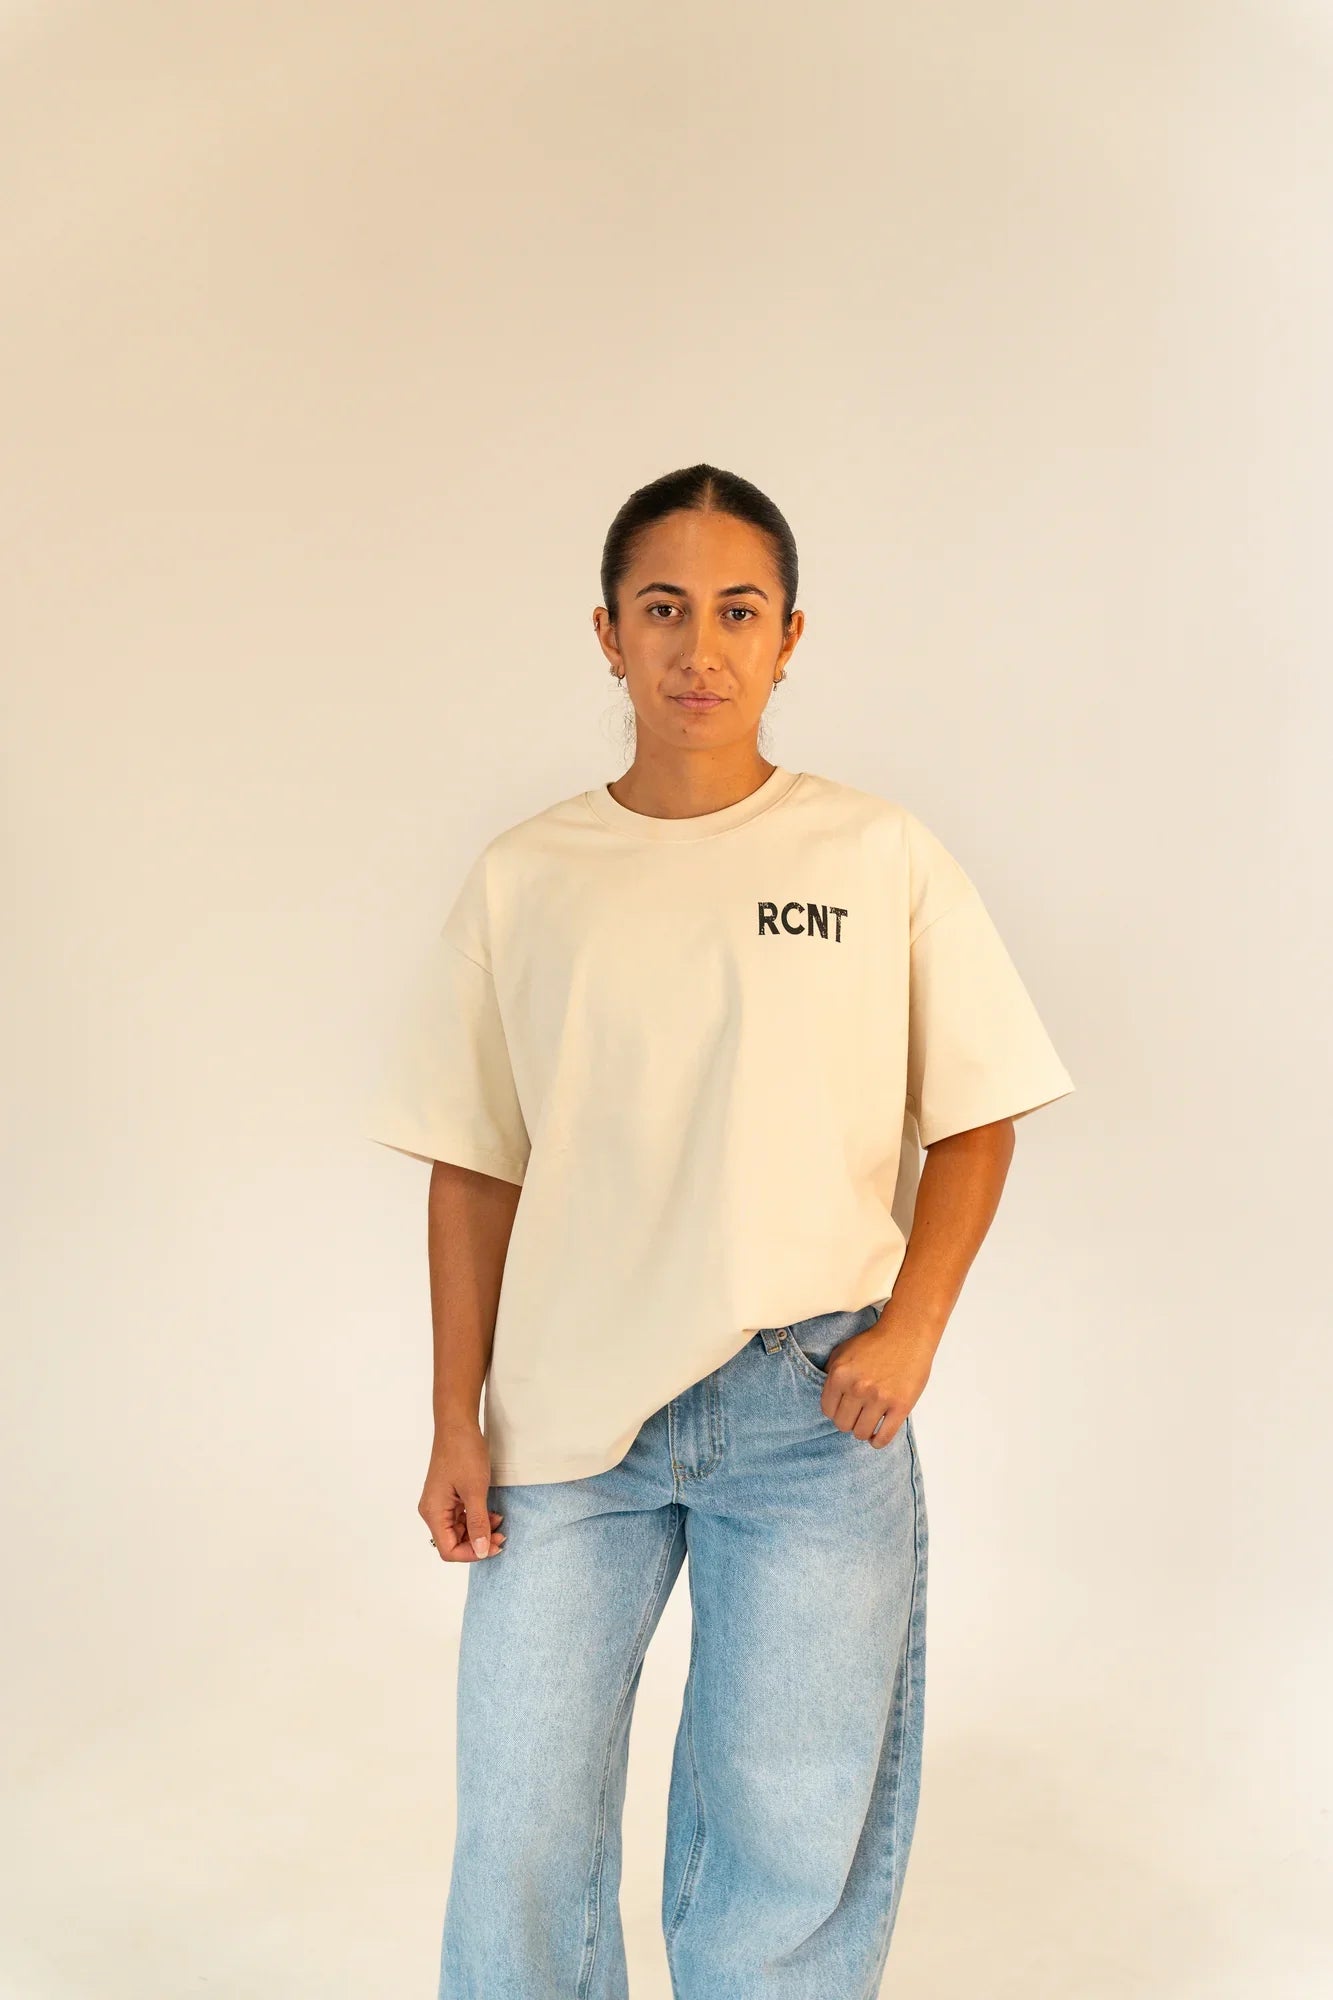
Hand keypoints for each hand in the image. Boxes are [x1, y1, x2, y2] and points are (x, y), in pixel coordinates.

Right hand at [419, 1415, 506, 1559]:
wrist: (457, 1424)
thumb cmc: (464, 1453)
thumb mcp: (475, 1491)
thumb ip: (478, 1523)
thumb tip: (482, 1552)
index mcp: (433, 1512)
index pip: (448, 1550)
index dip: (472, 1554)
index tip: (494, 1547)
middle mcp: (432, 1511)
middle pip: (453, 1542)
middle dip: (478, 1543)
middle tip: (501, 1537)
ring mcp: (439, 1503)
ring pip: (458, 1530)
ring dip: (479, 1531)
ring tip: (499, 1523)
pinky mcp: (447, 1495)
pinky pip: (460, 1517)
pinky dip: (476, 1519)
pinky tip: (491, 1514)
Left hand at [819, 1316, 933, 1445]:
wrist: (907, 1334)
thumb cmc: (875, 1343)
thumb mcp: (843, 1351)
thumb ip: (830, 1373)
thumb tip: (827, 1398)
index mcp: (840, 1374)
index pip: (827, 1410)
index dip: (835, 1411)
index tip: (843, 1409)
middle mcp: (857, 1388)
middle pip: (843, 1424)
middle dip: (848, 1421)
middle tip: (857, 1415)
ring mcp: (879, 1398)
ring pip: (861, 1433)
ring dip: (863, 1431)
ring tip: (868, 1423)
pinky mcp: (900, 1406)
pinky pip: (884, 1437)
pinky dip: (878, 1441)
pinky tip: (877, 1437)